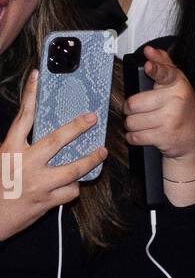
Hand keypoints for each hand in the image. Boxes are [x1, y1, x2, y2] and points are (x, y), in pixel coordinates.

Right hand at [0, 70, 106, 240]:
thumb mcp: (3, 159)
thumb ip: (20, 146)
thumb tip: (46, 139)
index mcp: (9, 149)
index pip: (23, 116)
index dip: (30, 94)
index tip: (37, 76)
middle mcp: (25, 163)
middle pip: (56, 140)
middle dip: (77, 127)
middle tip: (92, 117)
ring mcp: (38, 183)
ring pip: (73, 169)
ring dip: (90, 160)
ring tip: (101, 152)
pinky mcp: (47, 202)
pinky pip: (70, 191)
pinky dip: (74, 186)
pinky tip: (73, 184)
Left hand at [123, 46, 194, 161]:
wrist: (193, 140)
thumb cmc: (182, 109)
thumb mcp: (178, 85)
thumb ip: (163, 65)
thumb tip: (149, 50)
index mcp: (178, 85)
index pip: (165, 73)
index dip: (155, 69)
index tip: (149, 65)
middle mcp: (175, 101)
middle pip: (134, 103)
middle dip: (130, 109)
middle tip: (137, 110)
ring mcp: (170, 120)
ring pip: (132, 121)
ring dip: (131, 124)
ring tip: (141, 122)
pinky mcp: (164, 137)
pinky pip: (135, 136)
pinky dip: (133, 137)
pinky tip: (141, 133)